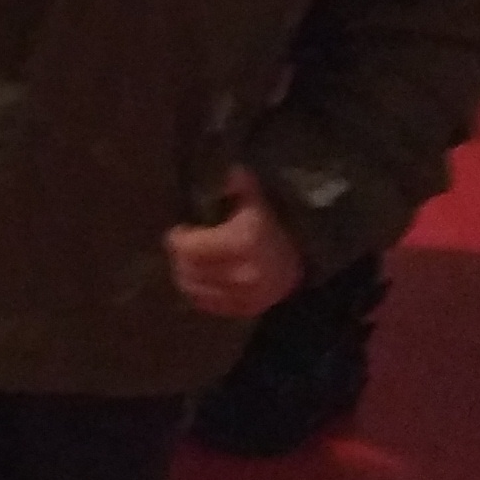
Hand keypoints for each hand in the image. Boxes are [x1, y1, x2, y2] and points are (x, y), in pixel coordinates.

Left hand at [168, 169, 310, 319]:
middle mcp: (243, 273)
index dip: (178, 239)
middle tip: (181, 246)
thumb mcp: (258, 204)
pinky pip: (209, 305)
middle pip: (189, 269)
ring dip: (186, 274)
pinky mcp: (246, 310)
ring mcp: (245, 296)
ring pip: (195, 289)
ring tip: (190, 261)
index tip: (179, 230)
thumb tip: (231, 169)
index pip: (192, 248)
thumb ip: (242, 187)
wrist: (301, 265)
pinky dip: (199, 292)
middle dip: (180, 256)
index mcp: (243, 243)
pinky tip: (201, 278)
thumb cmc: (274, 229)